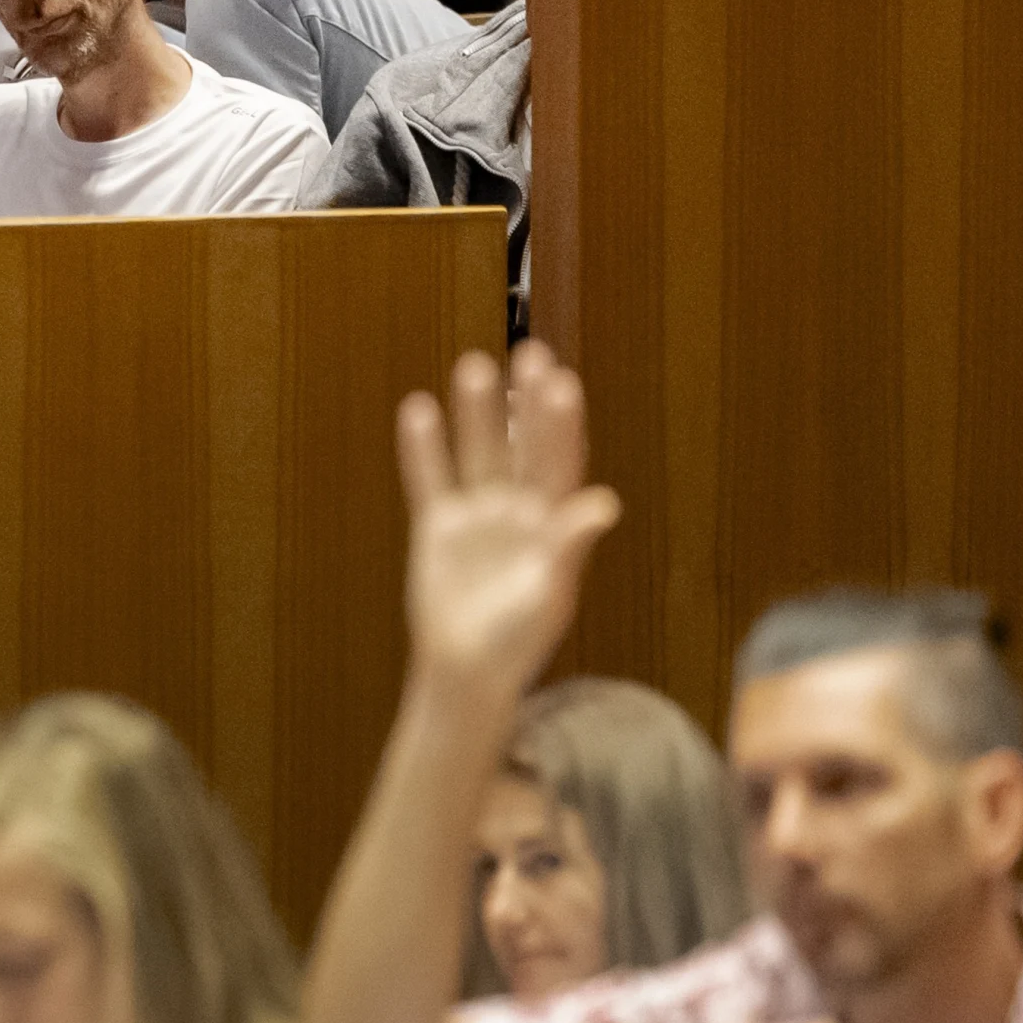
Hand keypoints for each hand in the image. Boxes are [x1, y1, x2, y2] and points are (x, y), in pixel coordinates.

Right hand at [393, 342, 620, 691]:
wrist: (466, 669)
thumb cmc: (516, 639)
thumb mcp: (548, 594)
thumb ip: (569, 545)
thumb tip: (603, 502)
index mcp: (553, 525)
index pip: (560, 463)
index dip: (560, 424)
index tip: (560, 383)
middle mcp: (518, 510)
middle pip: (522, 446)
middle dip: (525, 403)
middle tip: (530, 353)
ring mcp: (477, 516)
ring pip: (477, 453)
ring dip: (476, 413)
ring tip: (475, 366)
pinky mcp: (436, 527)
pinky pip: (429, 479)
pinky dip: (423, 448)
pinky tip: (419, 410)